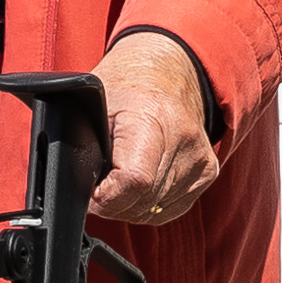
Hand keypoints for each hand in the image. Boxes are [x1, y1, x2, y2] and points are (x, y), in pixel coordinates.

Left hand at [89, 26, 226, 225]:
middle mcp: (183, 139)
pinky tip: (139, 183)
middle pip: (142, 201)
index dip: (106, 197)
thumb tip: (73, 189)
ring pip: (154, 210)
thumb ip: (84, 146)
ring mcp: (200, 159)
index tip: (91, 191)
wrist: (169, 72)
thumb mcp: (94, 105)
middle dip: (113, 203)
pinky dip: (148, 204)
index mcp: (152, 117)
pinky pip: (169, 208)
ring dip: (129, 205)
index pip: (134, 181)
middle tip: (99, 185)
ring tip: (118, 178)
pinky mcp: (208, 172)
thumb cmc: (126, 87)